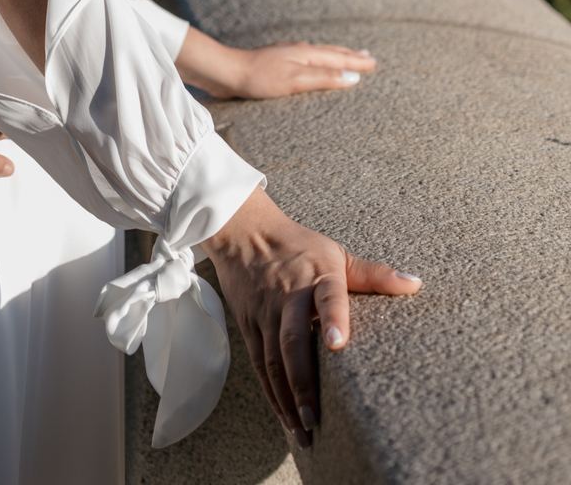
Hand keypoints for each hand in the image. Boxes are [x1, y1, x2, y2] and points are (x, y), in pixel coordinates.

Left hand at [176, 28, 376, 99]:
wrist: (225, 72)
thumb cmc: (259, 77)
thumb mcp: (295, 80)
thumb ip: (324, 78)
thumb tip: (353, 77)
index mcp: (305, 54)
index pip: (338, 58)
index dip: (356, 62)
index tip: (374, 62)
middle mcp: (297, 51)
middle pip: (330, 52)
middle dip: (349, 55)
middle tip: (367, 56)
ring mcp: (285, 55)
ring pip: (317, 54)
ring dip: (334, 56)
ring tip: (344, 57)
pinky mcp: (274, 64)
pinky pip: (305, 60)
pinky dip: (317, 61)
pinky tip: (310, 64)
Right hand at [203, 189, 420, 443]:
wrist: (243, 230)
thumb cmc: (298, 246)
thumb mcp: (336, 253)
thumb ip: (374, 274)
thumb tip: (416, 284)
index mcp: (317, 276)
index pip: (328, 297)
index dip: (333, 319)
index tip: (338, 345)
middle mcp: (289, 296)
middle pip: (293, 341)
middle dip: (303, 382)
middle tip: (314, 418)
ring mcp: (266, 313)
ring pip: (273, 359)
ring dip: (286, 396)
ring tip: (302, 429)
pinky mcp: (249, 324)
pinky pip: (260, 363)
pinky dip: (271, 392)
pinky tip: (284, 417)